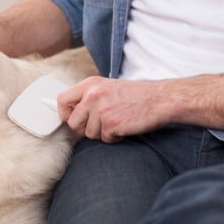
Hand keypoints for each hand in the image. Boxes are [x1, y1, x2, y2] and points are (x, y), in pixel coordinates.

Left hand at [57, 76, 171, 142]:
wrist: (160, 99)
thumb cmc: (135, 94)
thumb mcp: (107, 87)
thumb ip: (88, 96)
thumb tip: (70, 111)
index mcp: (90, 84)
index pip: (62, 100)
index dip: (65, 113)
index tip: (73, 118)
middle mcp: (93, 95)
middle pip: (73, 122)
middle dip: (84, 128)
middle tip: (100, 124)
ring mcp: (101, 110)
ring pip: (88, 134)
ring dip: (102, 133)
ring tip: (116, 121)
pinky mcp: (112, 124)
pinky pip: (104, 139)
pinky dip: (114, 137)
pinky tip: (124, 126)